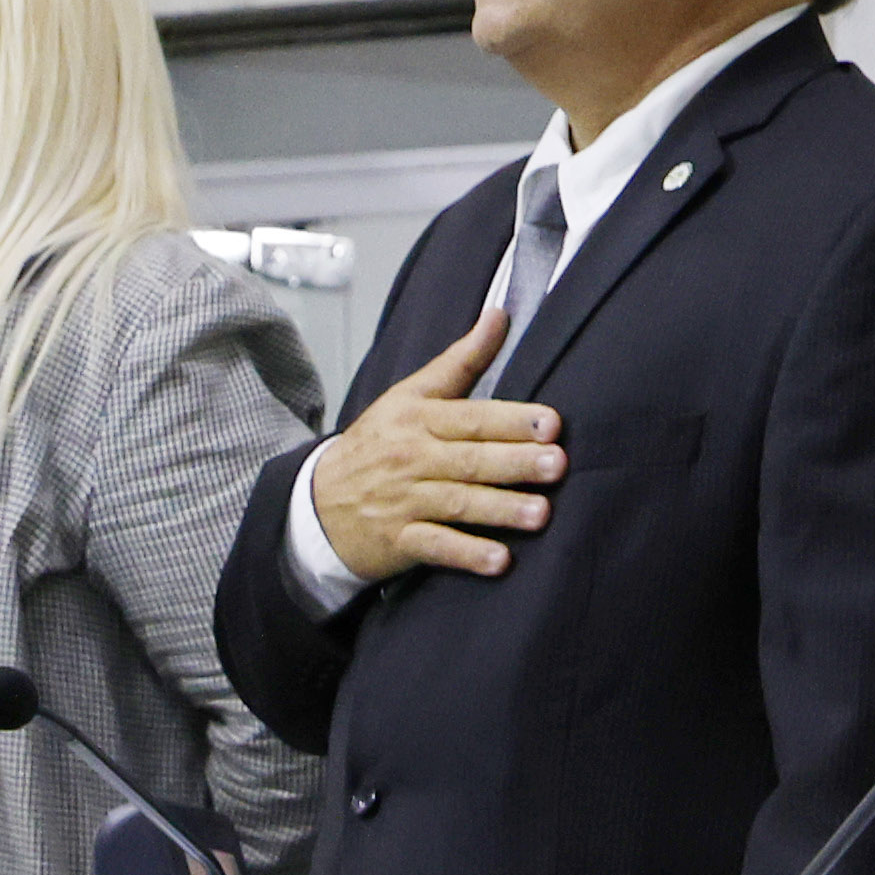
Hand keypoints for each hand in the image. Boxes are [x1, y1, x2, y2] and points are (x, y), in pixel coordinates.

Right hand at [304, 308, 566, 582]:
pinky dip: (467, 554)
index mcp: (418, 417)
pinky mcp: (398, 540)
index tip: (551, 424)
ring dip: (500, 509)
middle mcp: (412, 457)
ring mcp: (404, 500)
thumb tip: (500, 314)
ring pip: (458, 503)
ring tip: (541, 513)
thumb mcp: (412, 394)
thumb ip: (462, 359)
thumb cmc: (377, 444)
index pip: (471, 418)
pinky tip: (499, 560)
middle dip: (515, 463)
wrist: (316, 502)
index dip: (511, 420)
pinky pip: (436, 547)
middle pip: (470, 460)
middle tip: (557, 465)